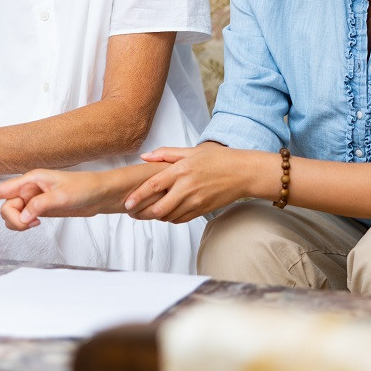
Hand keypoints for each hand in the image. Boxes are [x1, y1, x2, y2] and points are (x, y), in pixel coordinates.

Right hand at [0, 164, 166, 229]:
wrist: (98, 194)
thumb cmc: (84, 188)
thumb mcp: (63, 196)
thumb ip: (40, 205)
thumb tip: (24, 216)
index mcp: (31, 179)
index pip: (2, 188)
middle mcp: (28, 188)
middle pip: (5, 207)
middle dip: (13, 219)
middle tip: (30, 224)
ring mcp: (32, 199)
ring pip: (12, 215)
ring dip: (19, 224)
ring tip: (37, 223)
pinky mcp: (38, 209)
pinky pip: (21, 219)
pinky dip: (25, 225)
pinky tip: (37, 223)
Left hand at [126, 142, 255, 222]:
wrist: (243, 173)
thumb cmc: (218, 159)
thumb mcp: (192, 151)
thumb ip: (166, 154)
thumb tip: (145, 156)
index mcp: (182, 170)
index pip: (153, 185)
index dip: (138, 196)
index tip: (127, 203)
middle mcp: (187, 188)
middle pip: (159, 208)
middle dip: (143, 213)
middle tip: (133, 212)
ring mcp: (195, 201)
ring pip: (169, 217)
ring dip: (156, 217)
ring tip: (146, 213)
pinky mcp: (202, 210)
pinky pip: (180, 220)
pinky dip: (170, 219)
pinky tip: (165, 213)